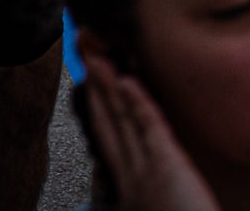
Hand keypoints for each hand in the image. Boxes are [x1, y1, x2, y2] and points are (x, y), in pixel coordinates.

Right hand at [79, 51, 220, 210]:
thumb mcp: (162, 206)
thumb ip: (154, 187)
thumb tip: (155, 172)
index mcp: (131, 187)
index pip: (112, 137)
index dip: (100, 106)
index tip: (91, 79)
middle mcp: (131, 177)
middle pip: (109, 122)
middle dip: (96, 87)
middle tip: (83, 55)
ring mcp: (145, 172)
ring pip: (123, 121)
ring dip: (110, 86)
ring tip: (96, 56)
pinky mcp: (165, 169)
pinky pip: (150, 129)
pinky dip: (138, 103)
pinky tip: (128, 81)